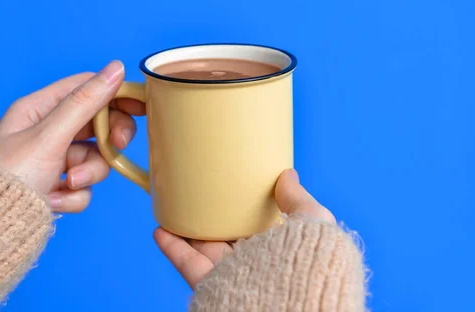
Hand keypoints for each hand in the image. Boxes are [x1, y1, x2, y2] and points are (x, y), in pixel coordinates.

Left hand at [0, 61, 144, 212]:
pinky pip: (84, 186)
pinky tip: (52, 201)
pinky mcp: (56, 187)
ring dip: (87, 174)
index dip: (115, 95)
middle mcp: (47, 132)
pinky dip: (73, 196)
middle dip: (107, 140)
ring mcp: (53, 161)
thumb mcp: (50, 136)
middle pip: (97, 125)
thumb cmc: (9, 177)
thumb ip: (85, 103)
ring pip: (95, 159)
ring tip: (67, 184)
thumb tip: (116, 68)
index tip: (141, 106)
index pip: (87, 88)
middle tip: (116, 146)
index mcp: (39, 109)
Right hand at [153, 169, 335, 288]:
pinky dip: (172, 247)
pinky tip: (160, 229)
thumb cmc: (310, 263)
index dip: (243, 207)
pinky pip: (187, 263)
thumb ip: (298, 200)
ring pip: (203, 248)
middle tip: (197, 194)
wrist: (294, 303)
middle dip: (212, 217)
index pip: (257, 225)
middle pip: (226, 235)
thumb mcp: (314, 222)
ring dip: (185, 229)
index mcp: (279, 246)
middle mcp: (255, 261)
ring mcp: (232, 273)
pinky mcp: (212, 284)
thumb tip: (288, 174)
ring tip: (171, 207)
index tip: (230, 187)